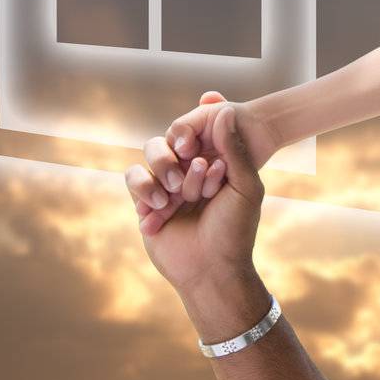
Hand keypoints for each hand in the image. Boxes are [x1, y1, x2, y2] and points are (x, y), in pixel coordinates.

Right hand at [127, 91, 280, 234]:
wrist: (212, 271)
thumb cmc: (235, 229)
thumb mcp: (245, 187)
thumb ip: (234, 149)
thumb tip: (227, 109)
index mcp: (215, 163)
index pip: (200, 135)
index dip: (201, 142)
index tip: (209, 163)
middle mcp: (190, 171)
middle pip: (172, 141)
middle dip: (181, 159)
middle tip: (194, 178)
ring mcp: (167, 186)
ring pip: (151, 156)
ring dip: (163, 173)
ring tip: (174, 199)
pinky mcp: (145, 204)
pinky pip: (134, 180)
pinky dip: (146, 192)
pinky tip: (162, 210)